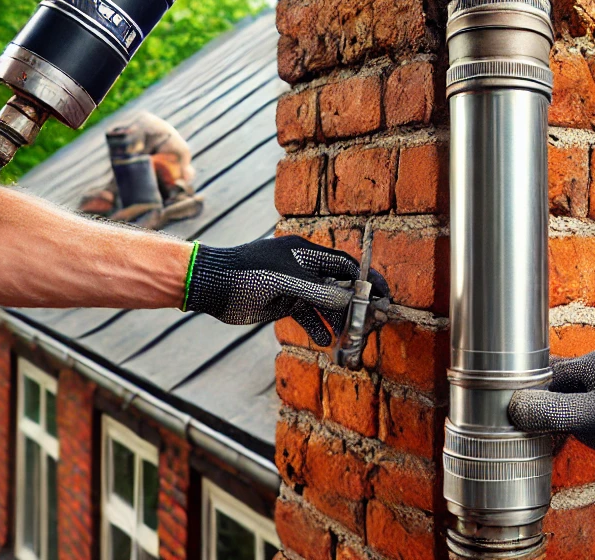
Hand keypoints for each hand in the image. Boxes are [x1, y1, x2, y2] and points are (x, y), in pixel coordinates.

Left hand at [184, 235, 390, 345]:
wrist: (211, 284)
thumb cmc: (248, 275)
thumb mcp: (287, 283)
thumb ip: (320, 292)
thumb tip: (351, 301)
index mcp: (307, 253)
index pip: (346, 266)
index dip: (366, 281)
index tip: (383, 296)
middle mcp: (304, 267)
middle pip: (338, 285)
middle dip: (353, 305)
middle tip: (368, 324)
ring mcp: (294, 285)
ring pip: (324, 303)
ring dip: (336, 320)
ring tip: (347, 339)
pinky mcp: (283, 302)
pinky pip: (307, 314)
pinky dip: (317, 327)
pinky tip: (325, 342)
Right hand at [509, 351, 594, 457]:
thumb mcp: (592, 419)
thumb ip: (553, 411)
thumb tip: (514, 406)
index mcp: (587, 364)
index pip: (543, 375)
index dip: (525, 393)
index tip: (510, 414)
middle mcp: (594, 366)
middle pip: (553, 383)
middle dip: (540, 406)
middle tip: (525, 430)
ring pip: (566, 396)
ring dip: (555, 416)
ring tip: (544, 440)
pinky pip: (581, 404)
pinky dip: (570, 420)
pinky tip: (564, 440)